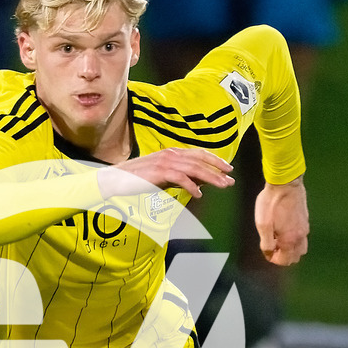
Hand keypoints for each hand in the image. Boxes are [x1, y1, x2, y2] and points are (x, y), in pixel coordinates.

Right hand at [98, 147, 234, 199]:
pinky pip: (180, 178)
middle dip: (217, 169)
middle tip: (230, 178)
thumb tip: (198, 183)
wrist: (117, 179)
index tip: (227, 169)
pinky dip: (191, 186)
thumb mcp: (163, 177)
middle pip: (200, 160)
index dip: (215, 160)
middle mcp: (171, 154)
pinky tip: (198, 195)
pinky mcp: (159, 172)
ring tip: (222, 186)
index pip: (199, 154)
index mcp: (172, 153)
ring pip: (194, 168)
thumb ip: (180, 177)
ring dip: (210, 178)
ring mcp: (165, 162)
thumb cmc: (138, 179)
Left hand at [254, 176, 308, 264]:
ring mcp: (305, 227)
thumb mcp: (262, 224)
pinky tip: (284, 230)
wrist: (285, 182)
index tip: (267, 250)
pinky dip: (294, 239)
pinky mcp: (306, 219)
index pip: (285, 261)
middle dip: (283, 255)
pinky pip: (302, 237)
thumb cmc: (271, 202)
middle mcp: (301, 236)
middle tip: (272, 245)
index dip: (274, 259)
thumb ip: (266, 243)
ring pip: (301, 248)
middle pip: (295, 257)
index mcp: (290, 239)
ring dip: (290, 248)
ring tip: (278, 238)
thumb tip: (269, 253)